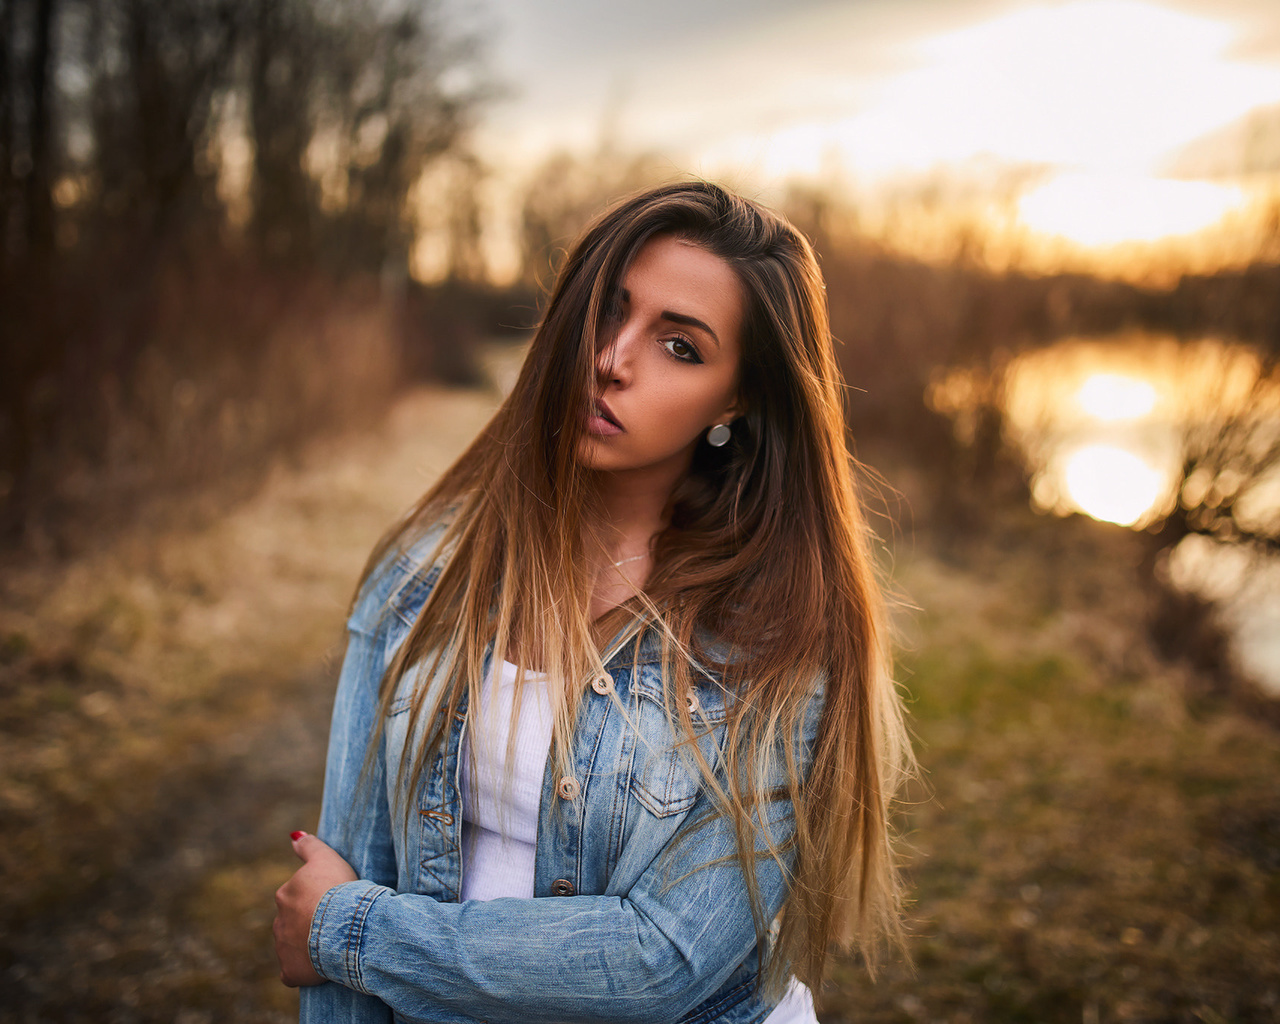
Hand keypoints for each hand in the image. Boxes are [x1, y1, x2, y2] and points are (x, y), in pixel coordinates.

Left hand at [273, 831, 358, 986]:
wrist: (345, 927)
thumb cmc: (339, 889)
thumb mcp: (327, 858)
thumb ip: (309, 846)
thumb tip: (293, 835)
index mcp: (285, 895)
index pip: (295, 897)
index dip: (315, 899)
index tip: (333, 902)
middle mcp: (279, 922)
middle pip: (292, 921)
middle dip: (307, 923)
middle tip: (333, 922)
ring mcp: (283, 948)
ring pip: (292, 946)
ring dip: (306, 945)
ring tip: (331, 943)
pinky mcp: (290, 972)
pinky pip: (293, 972)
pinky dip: (303, 970)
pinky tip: (318, 966)